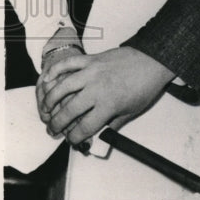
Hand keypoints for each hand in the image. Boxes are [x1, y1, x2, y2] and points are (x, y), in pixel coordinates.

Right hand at [37, 46, 174, 144]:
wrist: (153, 60)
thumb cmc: (145, 86)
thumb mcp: (131, 111)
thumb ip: (112, 125)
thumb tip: (97, 137)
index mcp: (109, 104)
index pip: (84, 127)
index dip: (74, 137)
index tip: (71, 140)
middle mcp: (97, 88)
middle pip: (69, 110)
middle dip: (57, 123)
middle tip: (52, 129)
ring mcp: (92, 71)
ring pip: (63, 87)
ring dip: (50, 100)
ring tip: (45, 109)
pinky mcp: (91, 59)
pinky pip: (69, 63)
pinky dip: (55, 70)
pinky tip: (47, 80)